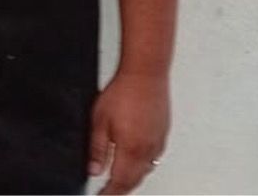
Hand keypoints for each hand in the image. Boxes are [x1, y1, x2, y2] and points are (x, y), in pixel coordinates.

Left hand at [87, 70, 168, 194]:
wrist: (146, 72)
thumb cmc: (124, 90)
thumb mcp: (100, 121)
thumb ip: (97, 149)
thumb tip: (94, 169)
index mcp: (130, 149)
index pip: (119, 182)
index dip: (108, 193)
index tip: (101, 195)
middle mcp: (147, 148)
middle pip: (134, 181)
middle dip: (121, 190)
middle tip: (109, 192)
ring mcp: (158, 140)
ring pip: (146, 171)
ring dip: (133, 179)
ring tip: (122, 180)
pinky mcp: (163, 132)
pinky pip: (155, 157)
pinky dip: (145, 165)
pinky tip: (139, 161)